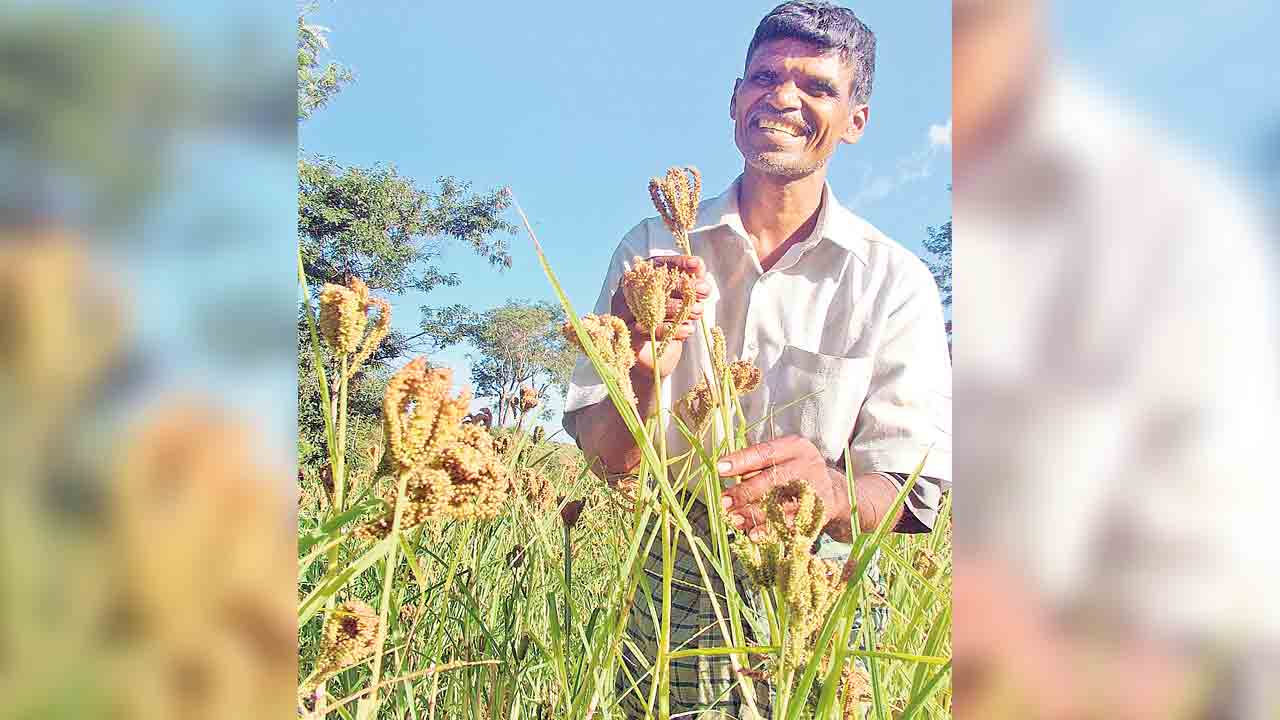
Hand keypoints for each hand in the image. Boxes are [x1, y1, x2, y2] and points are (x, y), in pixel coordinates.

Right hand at [609, 255, 709, 380]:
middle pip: (654, 284)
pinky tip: (688, 329)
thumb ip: (687, 283)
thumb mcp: (679, 301)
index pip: (656, 264)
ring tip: (699, 311)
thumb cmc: (666, 322)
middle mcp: (626, 294)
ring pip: (650, 306)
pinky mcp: (627, 335)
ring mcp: (624, 314)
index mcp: (638, 280)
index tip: (699, 265)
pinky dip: (670, 329)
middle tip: (705, 290)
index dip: (678, 263)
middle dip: (683, 286)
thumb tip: (699, 267)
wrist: (653, 358)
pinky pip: (648, 329)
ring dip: (679, 308)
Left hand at [717, 435, 849, 540]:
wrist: (836, 492)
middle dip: (745, 492)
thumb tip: (724, 475)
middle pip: (773, 479)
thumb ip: (757, 465)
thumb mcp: (783, 458)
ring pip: (781, 503)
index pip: (765, 452)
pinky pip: (791, 524)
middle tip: (724, 502)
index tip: (720, 468)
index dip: (741, 461)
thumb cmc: (797, 472)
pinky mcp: (820, 513)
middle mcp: (808, 465)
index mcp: (796, 447)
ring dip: (754, 514)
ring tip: (734, 520)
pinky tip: (754, 534)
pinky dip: (771, 530)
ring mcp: (816, 489)